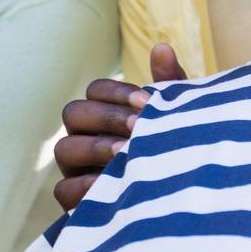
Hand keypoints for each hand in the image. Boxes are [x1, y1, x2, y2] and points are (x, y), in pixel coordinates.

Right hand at [52, 43, 185, 210]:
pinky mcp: (75, 204)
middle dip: (106, 117)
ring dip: (95, 147)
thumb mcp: (178, 121)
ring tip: (126, 153)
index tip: (146, 103)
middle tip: (138, 127)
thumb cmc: (180, 154)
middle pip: (74, 113)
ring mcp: (77, 170)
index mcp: (107, 115)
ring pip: (64, 148)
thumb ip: (170, 86)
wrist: (187, 202)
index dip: (116, 92)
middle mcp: (86, 139)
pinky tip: (114, 182)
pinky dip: (85, 184)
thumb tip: (162, 48)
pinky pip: (63, 189)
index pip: (95, 90)